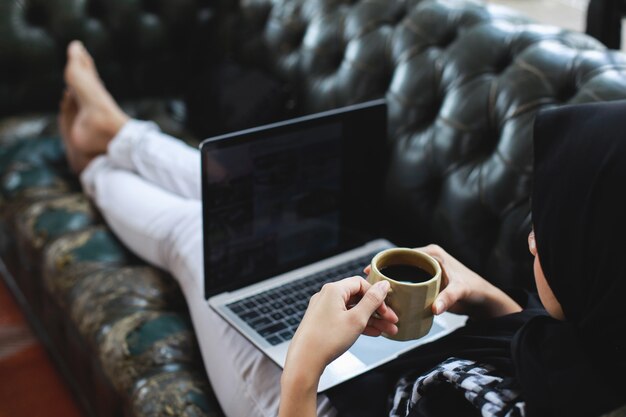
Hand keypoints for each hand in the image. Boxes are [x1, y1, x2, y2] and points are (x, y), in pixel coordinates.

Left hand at [283, 276, 397, 380]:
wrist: (304, 361)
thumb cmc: (327, 339)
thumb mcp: (357, 319)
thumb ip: (372, 301)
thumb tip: (383, 285)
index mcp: (334, 290)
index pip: (361, 283)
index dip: (377, 296)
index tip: (387, 309)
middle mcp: (327, 296)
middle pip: (358, 297)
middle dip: (377, 310)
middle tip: (392, 321)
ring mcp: (323, 309)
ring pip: (353, 310)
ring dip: (371, 319)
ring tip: (388, 331)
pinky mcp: (322, 322)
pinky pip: (345, 318)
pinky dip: (358, 324)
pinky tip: (373, 333)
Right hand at [363, 245, 520, 318]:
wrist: (481, 299)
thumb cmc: (473, 290)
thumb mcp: (460, 291)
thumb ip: (448, 298)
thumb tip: (434, 309)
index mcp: (432, 254)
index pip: (403, 254)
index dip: (385, 261)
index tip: (370, 269)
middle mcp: (427, 258)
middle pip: (398, 263)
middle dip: (382, 271)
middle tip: (367, 281)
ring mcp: (425, 269)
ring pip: (401, 272)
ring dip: (388, 280)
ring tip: (372, 289)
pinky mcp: (425, 279)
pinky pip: (407, 280)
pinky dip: (397, 286)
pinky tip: (386, 295)